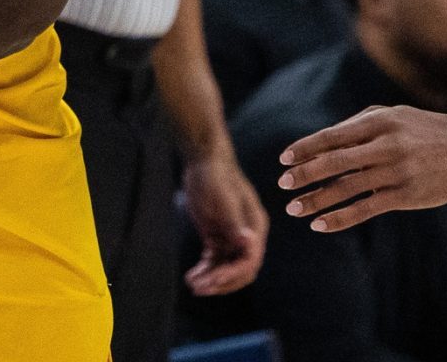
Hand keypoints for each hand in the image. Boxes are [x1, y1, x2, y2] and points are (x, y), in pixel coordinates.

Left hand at [181, 152, 267, 295]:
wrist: (203, 159)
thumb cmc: (215, 176)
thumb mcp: (223, 201)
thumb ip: (235, 224)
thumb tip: (249, 245)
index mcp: (255, 227)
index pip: (250, 261)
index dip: (232, 274)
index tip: (212, 280)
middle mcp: (248, 235)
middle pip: (240, 270)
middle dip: (221, 282)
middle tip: (199, 288)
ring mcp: (233, 237)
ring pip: (226, 268)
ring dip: (211, 280)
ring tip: (192, 283)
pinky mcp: (218, 236)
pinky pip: (215, 261)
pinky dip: (205, 270)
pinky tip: (191, 276)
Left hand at [277, 105, 446, 232]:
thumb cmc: (425, 130)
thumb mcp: (394, 116)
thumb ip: (359, 124)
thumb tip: (323, 141)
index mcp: (379, 122)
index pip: (333, 136)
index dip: (306, 148)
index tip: (284, 160)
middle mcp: (386, 145)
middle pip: (335, 161)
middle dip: (305, 174)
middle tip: (282, 184)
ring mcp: (396, 171)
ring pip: (347, 188)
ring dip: (317, 200)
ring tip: (295, 209)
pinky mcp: (406, 194)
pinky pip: (366, 209)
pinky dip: (340, 218)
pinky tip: (321, 225)